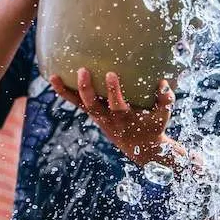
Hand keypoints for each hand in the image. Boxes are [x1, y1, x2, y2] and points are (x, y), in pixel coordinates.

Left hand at [50, 69, 174, 162]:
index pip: (116, 105)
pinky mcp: (94, 115)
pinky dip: (65, 93)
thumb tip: (163, 81)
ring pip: (80, 105)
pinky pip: (77, 104)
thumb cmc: (153, 127)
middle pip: (92, 105)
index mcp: (124, 118)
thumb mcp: (163, 116)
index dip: (113, 90)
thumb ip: (165, 99)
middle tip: (82, 70)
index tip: (111, 74)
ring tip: (53, 76)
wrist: (141, 148)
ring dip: (66, 91)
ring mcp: (98, 117)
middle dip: (86, 89)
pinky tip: (54, 79)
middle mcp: (108, 118)